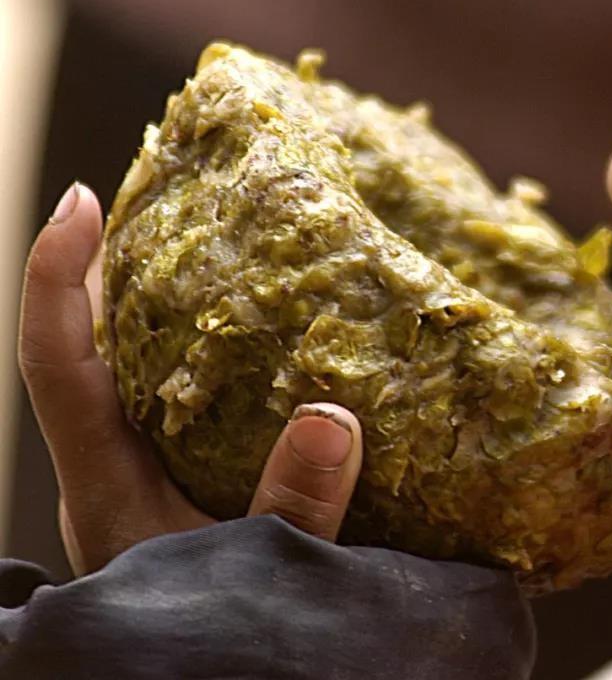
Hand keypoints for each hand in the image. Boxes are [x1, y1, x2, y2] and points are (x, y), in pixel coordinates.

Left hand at [18, 182, 363, 574]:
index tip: (85, 202)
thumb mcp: (258, 580)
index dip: (59, 280)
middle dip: (114, 268)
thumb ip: (291, 511)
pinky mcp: (189, 489)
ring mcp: (150, 480)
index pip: (59, 367)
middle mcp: (117, 470)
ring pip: (140, 373)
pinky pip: (189, 400)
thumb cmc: (216, 646)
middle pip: (90, 349)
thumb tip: (331, 417)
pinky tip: (274, 338)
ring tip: (221, 247)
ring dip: (167, 306)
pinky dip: (216, 354)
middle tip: (164, 198)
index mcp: (110, 484)